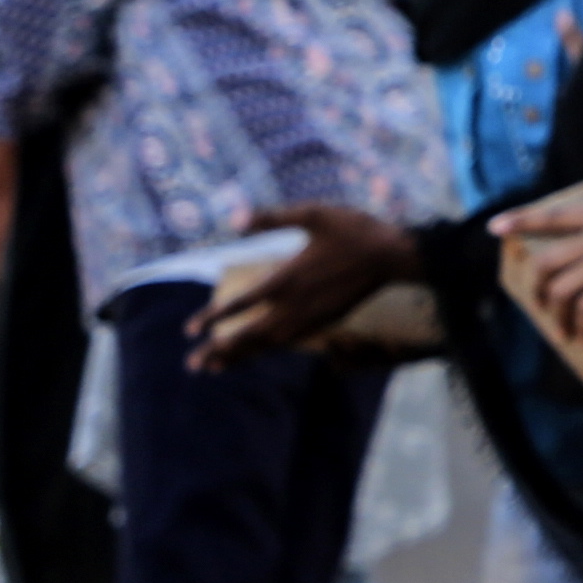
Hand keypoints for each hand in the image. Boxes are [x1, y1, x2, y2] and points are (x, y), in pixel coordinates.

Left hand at [193, 203, 415, 365]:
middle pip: (250, 334)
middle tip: (193, 365)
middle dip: (219, 350)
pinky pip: (289, 341)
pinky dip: (268, 349)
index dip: (213, 317)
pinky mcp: (326, 320)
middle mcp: (295, 305)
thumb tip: (236, 219)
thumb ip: (274, 217)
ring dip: (240, 356)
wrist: (394, 256)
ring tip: (215, 368)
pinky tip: (259, 352)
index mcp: (288, 279)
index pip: (242, 304)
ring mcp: (312, 317)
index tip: (189, 330)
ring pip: (268, 343)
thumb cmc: (355, 231)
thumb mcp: (314, 214)